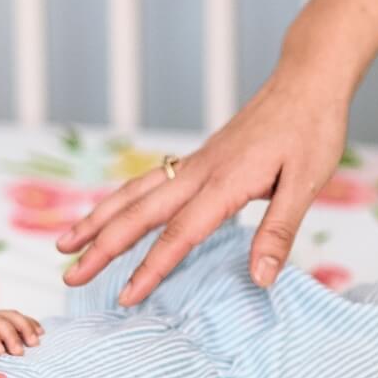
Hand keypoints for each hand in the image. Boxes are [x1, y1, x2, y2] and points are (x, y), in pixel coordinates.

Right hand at [56, 67, 351, 304]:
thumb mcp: (306, 184)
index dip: (150, 268)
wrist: (306, 80)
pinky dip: (120, 200)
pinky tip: (110, 213)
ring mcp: (195, 163)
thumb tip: (260, 278)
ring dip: (98, 218)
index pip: (179, 234)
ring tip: (65, 242)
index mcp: (225, 183)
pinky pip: (148, 182)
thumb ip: (279, 232)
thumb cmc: (311, 130)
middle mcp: (199, 172)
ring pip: (134, 193)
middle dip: (101, 246)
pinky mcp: (199, 159)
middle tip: (68, 274)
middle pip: (139, 213)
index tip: (126, 297)